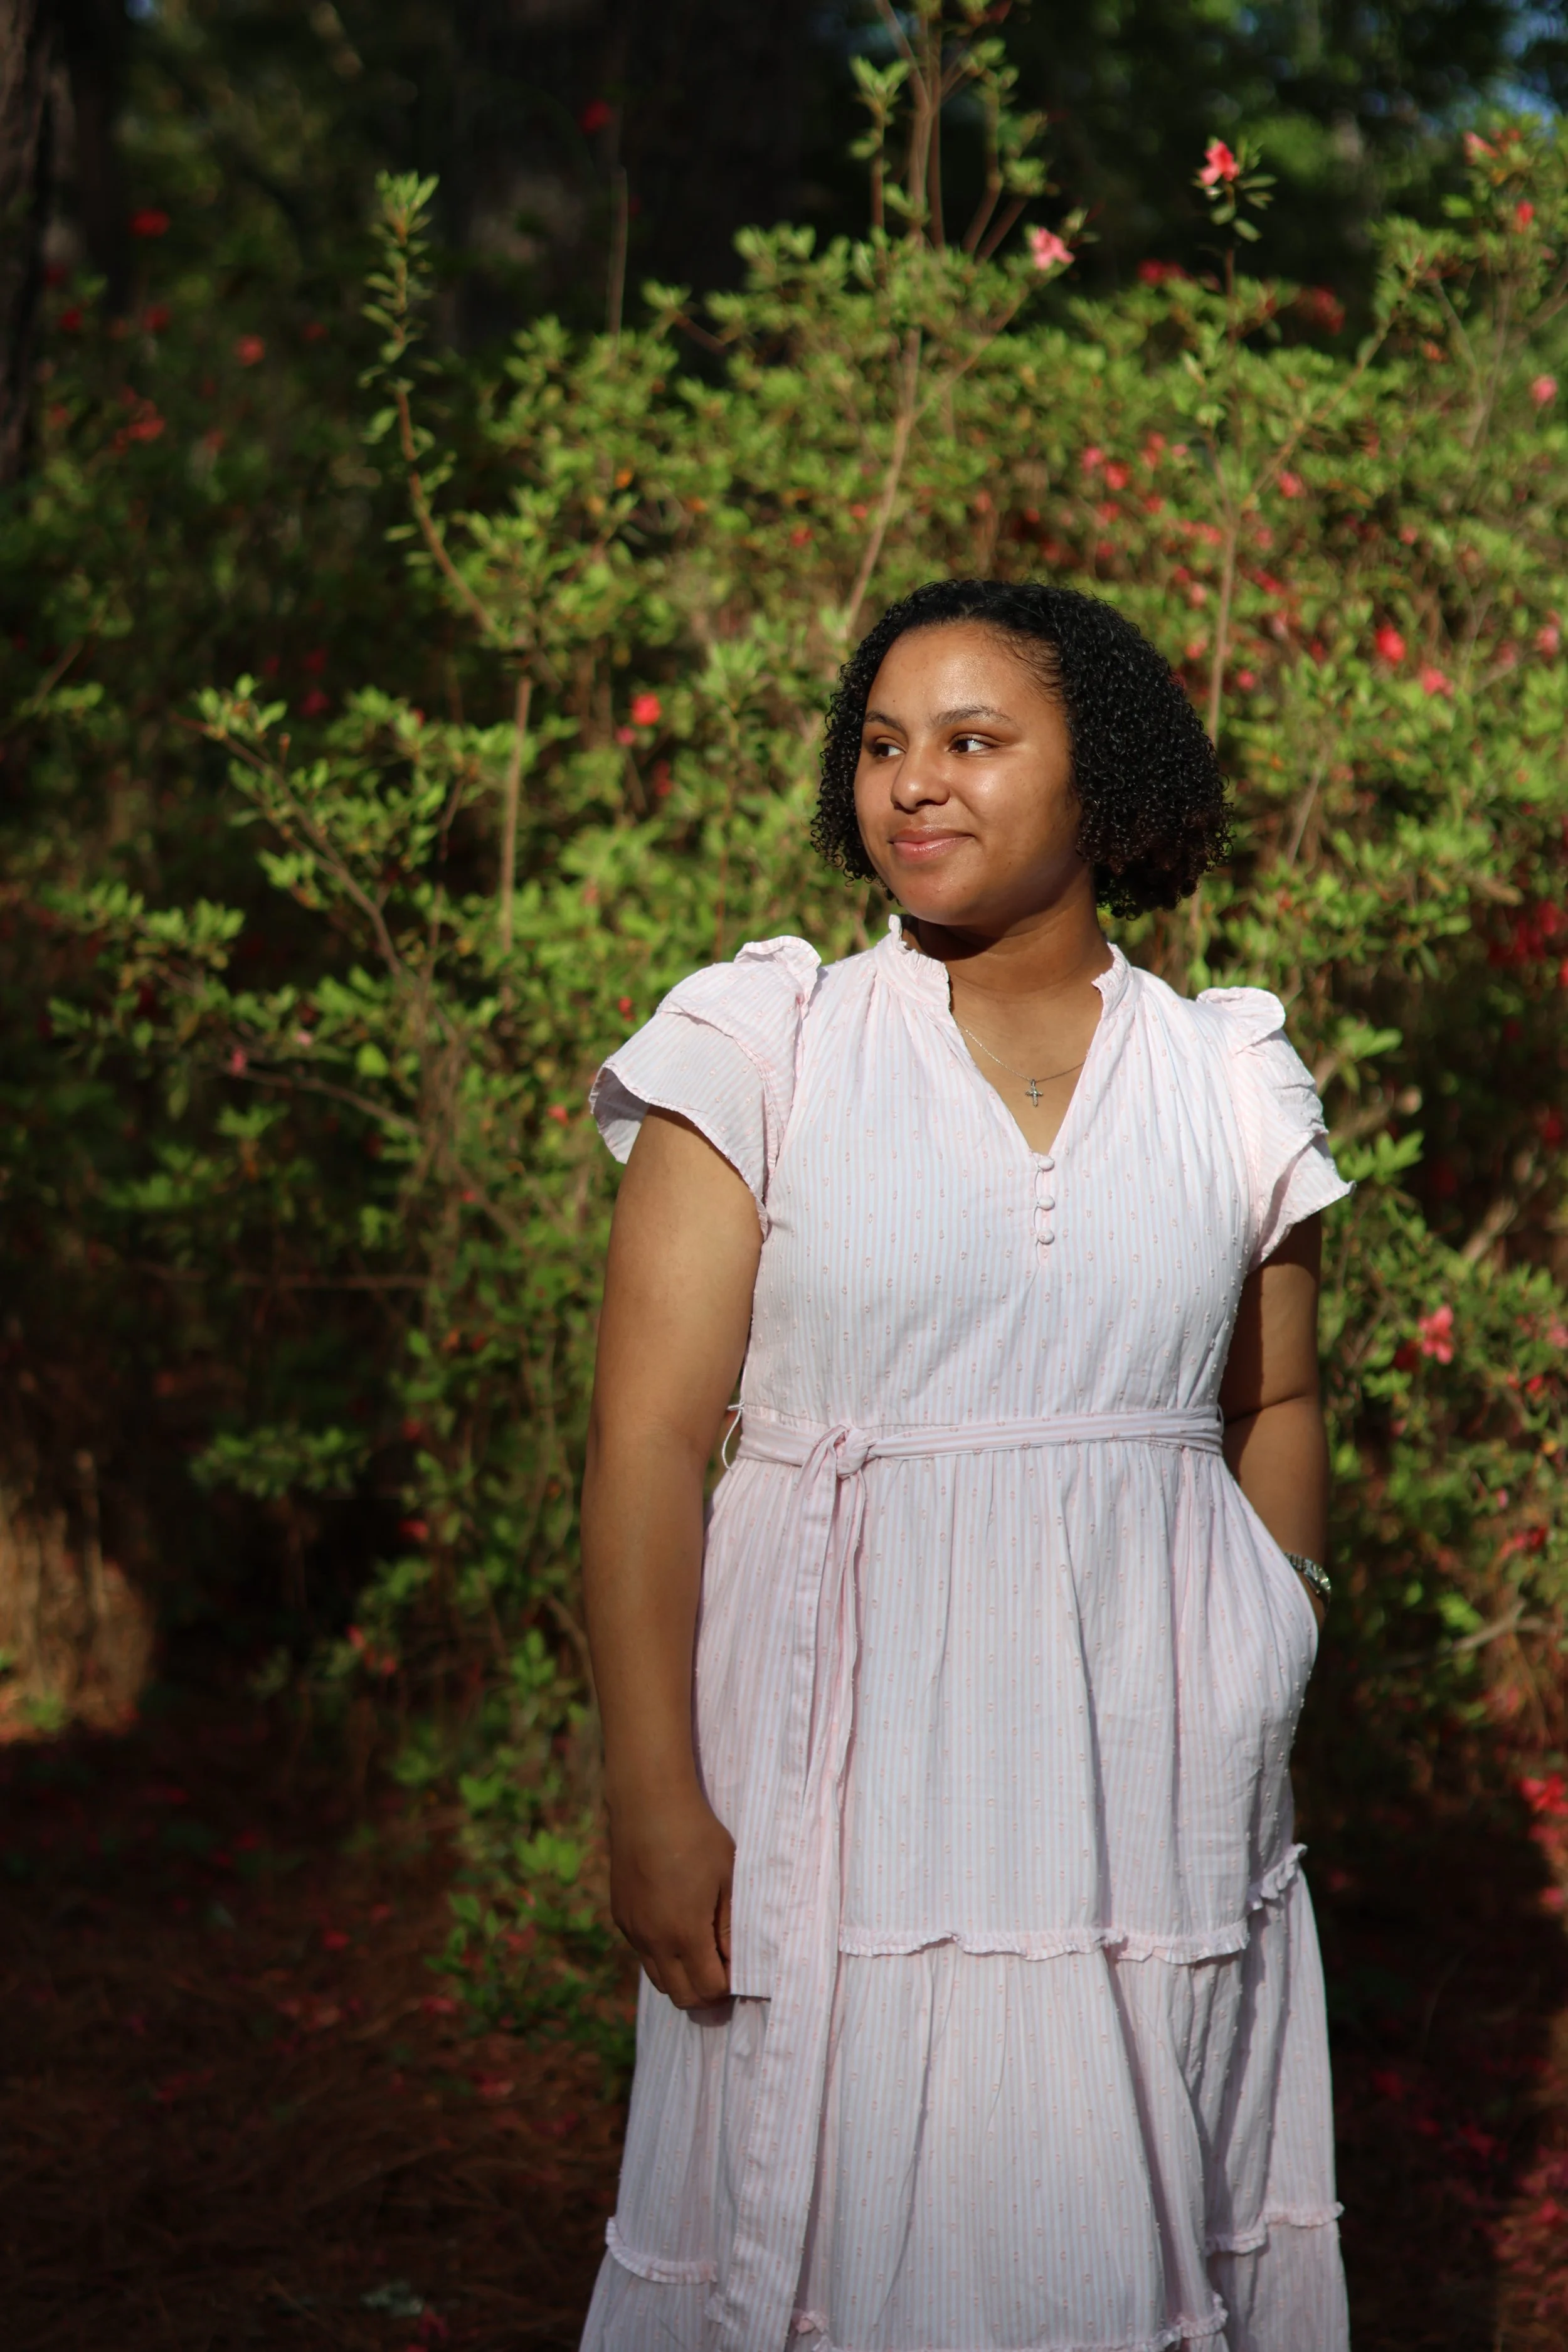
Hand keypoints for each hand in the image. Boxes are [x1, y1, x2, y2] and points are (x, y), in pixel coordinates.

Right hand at [608, 1783, 734, 2009]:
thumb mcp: (727, 1878)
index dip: (727, 1985)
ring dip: (681, 1976)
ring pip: (658, 1979)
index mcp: (685, 1933)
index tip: (738, 1966)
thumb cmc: (697, 1836)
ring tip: (700, 1950)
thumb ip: (730, 1925)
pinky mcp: (621, 1916)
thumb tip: (735, 1960)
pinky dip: (662, 1954)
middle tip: (722, 1967)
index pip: (708, 1989)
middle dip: (705, 1992)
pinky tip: (675, 1924)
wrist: (648, 1804)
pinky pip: (643, 1953)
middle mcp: (654, 1940)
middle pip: (681, 1996)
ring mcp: (633, 1930)